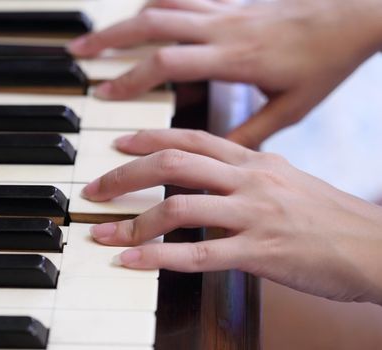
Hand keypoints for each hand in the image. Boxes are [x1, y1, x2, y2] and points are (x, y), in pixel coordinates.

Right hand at [69, 0, 381, 147]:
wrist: (353, 17)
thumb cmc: (324, 63)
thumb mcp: (290, 110)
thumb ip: (250, 133)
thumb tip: (218, 158)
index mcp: (234, 58)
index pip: (167, 63)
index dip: (131, 78)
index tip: (105, 94)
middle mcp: (222, 29)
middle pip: (152, 26)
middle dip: (110, 42)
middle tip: (80, 56)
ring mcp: (225, 12)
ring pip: (162, 8)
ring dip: (124, 22)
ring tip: (96, 38)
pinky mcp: (230, 4)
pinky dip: (154, 3)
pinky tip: (139, 16)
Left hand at [81, 129, 381, 304]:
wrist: (372, 245)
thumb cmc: (325, 214)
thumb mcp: (282, 178)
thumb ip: (242, 171)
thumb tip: (207, 171)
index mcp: (253, 159)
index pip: (189, 138)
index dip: (148, 138)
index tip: (118, 144)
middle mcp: (248, 180)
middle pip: (173, 164)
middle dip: (125, 175)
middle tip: (96, 188)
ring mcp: (253, 215)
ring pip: (179, 207)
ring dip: (134, 221)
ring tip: (105, 232)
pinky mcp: (259, 252)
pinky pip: (198, 254)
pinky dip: (159, 258)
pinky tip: (132, 262)